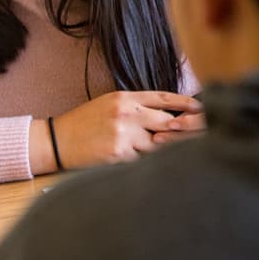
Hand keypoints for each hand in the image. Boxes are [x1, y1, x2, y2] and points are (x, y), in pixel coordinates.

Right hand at [51, 90, 204, 168]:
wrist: (56, 141)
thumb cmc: (82, 123)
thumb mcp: (108, 105)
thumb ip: (136, 107)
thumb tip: (169, 115)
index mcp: (124, 98)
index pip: (164, 98)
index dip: (187, 104)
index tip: (202, 110)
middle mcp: (126, 114)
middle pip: (169, 122)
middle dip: (180, 131)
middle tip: (187, 137)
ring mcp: (123, 135)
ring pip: (158, 144)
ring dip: (157, 149)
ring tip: (147, 150)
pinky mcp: (119, 154)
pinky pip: (142, 159)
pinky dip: (141, 160)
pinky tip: (130, 158)